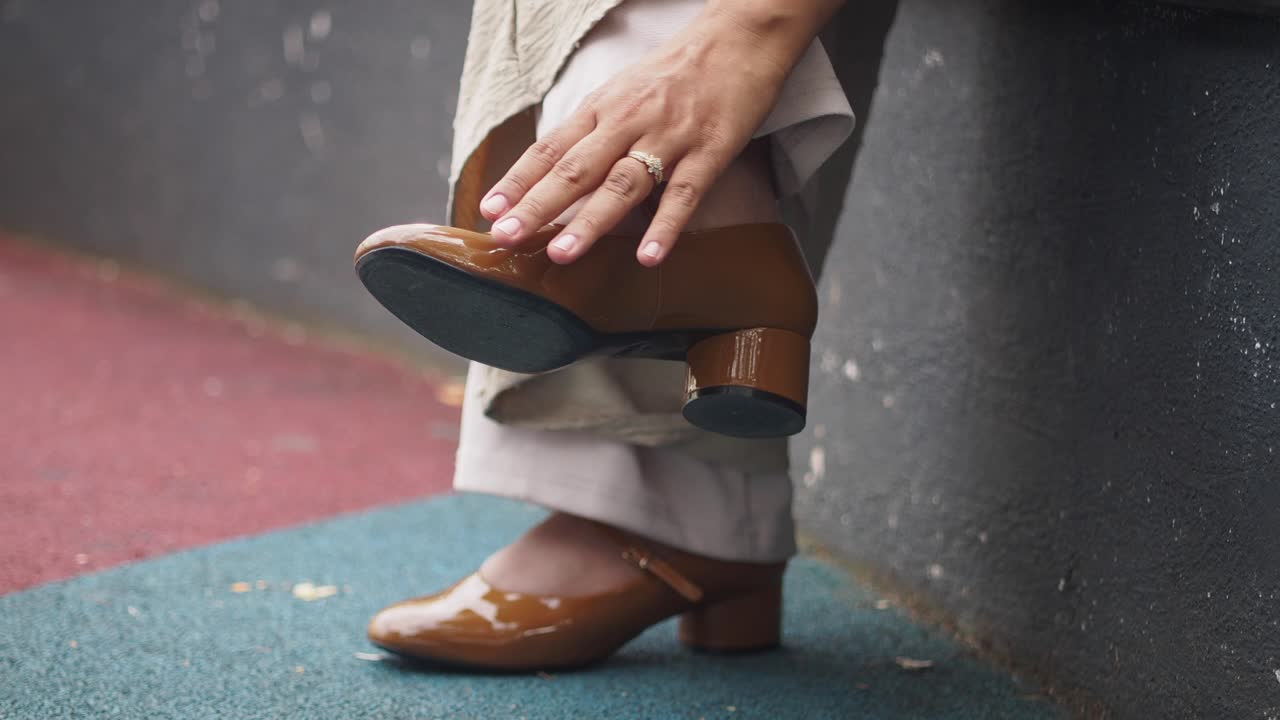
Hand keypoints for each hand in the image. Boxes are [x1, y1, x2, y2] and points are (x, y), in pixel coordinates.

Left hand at [476, 5, 823, 265]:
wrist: (737, 38)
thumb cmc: (676, 72)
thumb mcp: (623, 92)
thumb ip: (592, 133)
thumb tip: (553, 174)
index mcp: (602, 108)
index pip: (550, 149)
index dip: (518, 181)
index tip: (489, 211)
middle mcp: (628, 122)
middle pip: (576, 169)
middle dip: (538, 205)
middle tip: (507, 238)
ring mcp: (669, 137)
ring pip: (623, 183)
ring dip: (591, 221)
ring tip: (564, 253)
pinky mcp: (709, 150)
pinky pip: (684, 194)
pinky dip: (666, 226)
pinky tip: (649, 256)